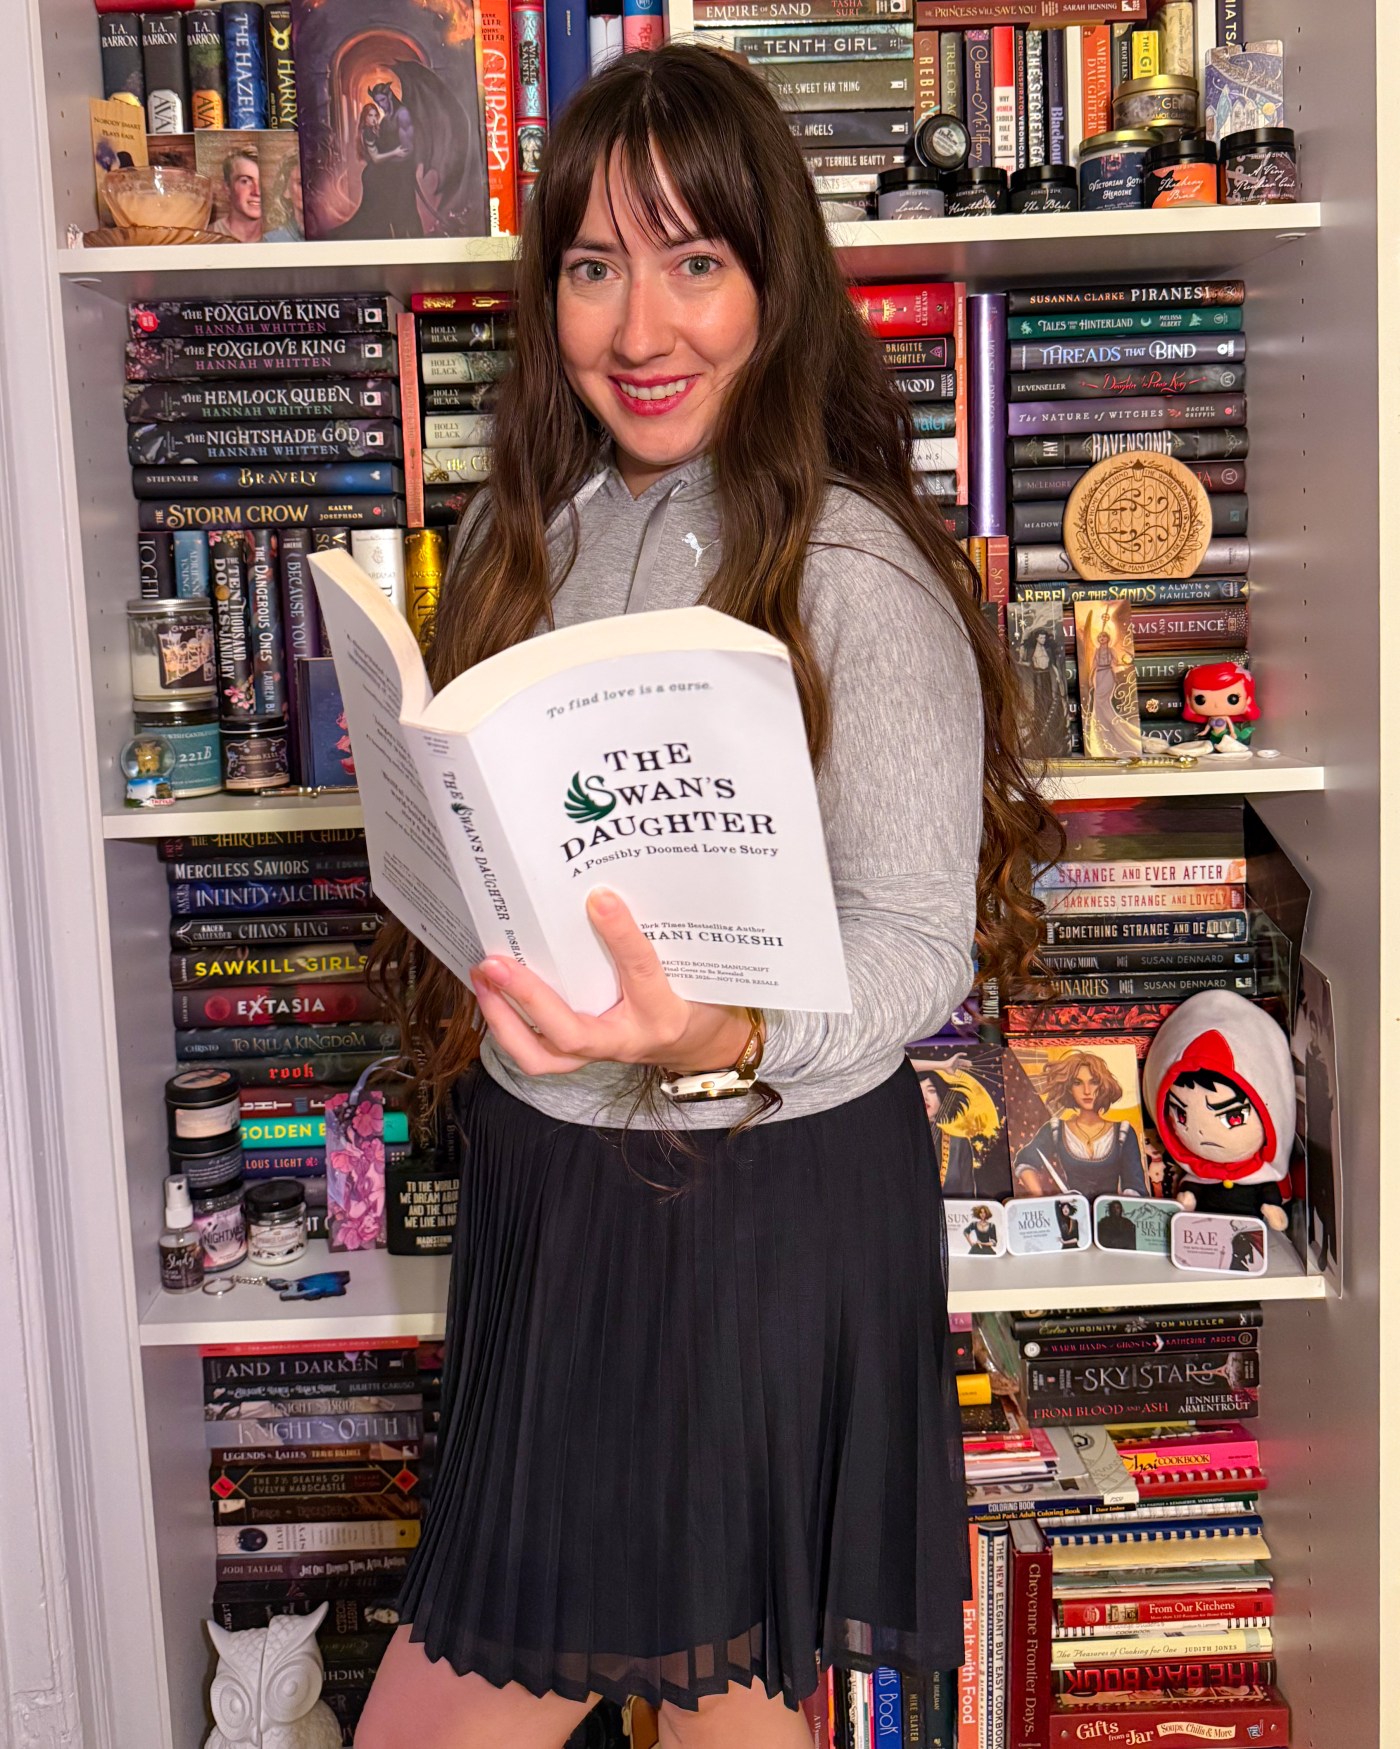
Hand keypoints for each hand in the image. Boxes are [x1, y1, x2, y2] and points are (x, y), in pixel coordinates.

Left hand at [469, 888, 754, 1077]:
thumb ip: (650, 938)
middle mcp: (622, 1041)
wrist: (694, 1045)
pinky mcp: (576, 1056)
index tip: (600, 898)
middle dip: (527, 999)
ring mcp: (595, 1054)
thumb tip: (608, 892)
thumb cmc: (690, 1003)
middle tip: (496, 963)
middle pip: (569, 1034)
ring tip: (483, 978)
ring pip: (540, 1055)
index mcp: (659, 1014)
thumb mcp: (688, 968)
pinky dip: (506, 1025)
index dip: (621, 936)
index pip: (640, 972)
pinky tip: (491, 992)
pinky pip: (534, 1051)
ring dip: (504, 1019)